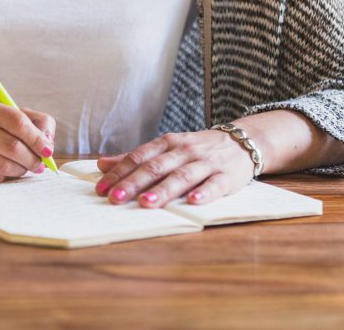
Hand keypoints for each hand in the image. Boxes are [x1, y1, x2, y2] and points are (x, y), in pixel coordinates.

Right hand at [0, 102, 55, 182]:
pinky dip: (7, 177)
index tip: (47, 150)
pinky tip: (8, 171)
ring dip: (21, 170)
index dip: (37, 139)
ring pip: (4, 165)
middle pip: (12, 146)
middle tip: (39, 164)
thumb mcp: (14, 116)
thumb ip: (39, 124)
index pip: (18, 122)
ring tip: (25, 167)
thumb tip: (47, 144)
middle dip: (32, 159)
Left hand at [94, 130, 254, 207]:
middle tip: (115, 198)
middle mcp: (184, 151)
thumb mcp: (166, 148)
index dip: (118, 173)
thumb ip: (135, 157)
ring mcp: (205, 162)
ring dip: (163, 190)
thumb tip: (102, 164)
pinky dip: (204, 192)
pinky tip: (193, 201)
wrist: (243, 142)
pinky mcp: (226, 176)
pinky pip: (214, 184)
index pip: (138, 158)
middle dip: (133, 183)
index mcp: (166, 143)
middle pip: (155, 167)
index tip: (101, 188)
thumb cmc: (196, 149)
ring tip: (146, 203)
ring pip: (181, 176)